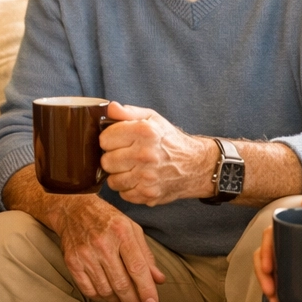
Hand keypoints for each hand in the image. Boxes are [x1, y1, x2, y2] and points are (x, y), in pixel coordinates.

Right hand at [53, 194, 167, 301]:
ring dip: (118, 301)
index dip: (146, 290)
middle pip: (121, 284)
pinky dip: (101, 297)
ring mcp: (85, 254)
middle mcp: (103, 244)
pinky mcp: (72, 262)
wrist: (73, 209)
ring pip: (105, 290)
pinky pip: (89, 289)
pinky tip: (108, 295)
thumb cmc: (108, 219)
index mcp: (122, 233)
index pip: (137, 268)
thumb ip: (146, 256)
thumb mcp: (132, 229)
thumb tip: (159, 280)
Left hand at [100, 101, 217, 206]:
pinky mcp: (149, 194)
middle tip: (123, 156)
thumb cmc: (171, 141)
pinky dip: (128, 188)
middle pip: (106, 161)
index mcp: (145, 132)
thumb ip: (129, 112)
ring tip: (130, 168)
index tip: (116, 141)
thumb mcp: (153, 118)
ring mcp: (147, 177)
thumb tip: (110, 108)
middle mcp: (145, 155)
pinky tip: (138, 179)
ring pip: (112, 180)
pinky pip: (124, 194)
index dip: (109, 139)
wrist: (196, 165)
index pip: (105, 139)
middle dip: (112, 158)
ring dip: (119, 175)